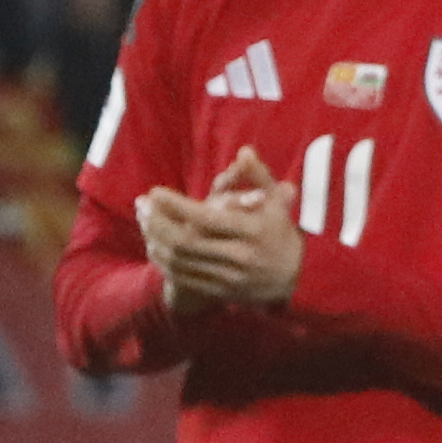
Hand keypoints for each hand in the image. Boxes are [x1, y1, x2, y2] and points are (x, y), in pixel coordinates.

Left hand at [136, 145, 303, 312]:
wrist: (298, 279)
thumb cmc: (282, 232)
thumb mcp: (277, 203)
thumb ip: (259, 176)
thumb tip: (245, 151)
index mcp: (254, 231)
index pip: (206, 218)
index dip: (176, 206)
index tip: (155, 192)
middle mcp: (240, 256)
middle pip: (185, 241)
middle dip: (157, 222)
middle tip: (142, 205)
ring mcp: (228, 276)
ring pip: (179, 260)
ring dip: (154, 239)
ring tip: (143, 220)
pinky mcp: (219, 291)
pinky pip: (181, 276)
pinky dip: (162, 260)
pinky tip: (154, 243)